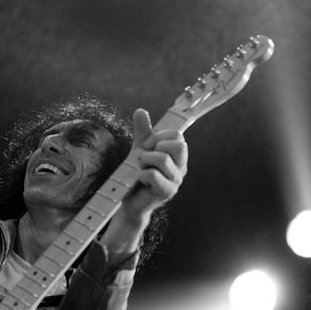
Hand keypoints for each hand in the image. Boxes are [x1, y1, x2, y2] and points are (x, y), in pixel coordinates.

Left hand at [123, 108, 187, 222]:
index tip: (147, 144)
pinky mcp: (167, 192)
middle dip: (156, 146)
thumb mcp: (139, 149)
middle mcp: (181, 167)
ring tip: (139, 168)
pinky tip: (139, 179)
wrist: (129, 198)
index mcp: (178, 155)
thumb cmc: (136, 174)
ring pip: (163, 159)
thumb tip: (141, 111)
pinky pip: (154, 175)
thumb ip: (143, 131)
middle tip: (143, 156)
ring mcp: (176, 181)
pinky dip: (141, 174)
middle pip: (178, 145)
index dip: (159, 135)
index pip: (178, 135)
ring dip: (145, 160)